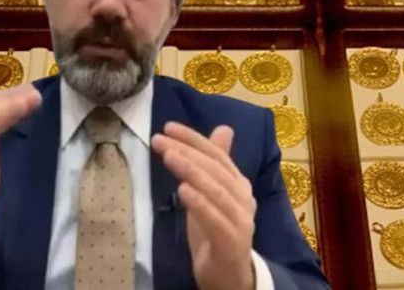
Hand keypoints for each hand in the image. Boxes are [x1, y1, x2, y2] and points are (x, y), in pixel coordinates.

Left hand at [152, 123, 255, 289]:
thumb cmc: (217, 233)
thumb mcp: (212, 194)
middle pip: (215, 169)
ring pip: (216, 190)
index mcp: (238, 184)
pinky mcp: (232, 240)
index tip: (167, 127)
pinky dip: (200, 203)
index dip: (194, 139)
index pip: (217, 154)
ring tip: (169, 157)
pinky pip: (215, 218)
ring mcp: (240, 219)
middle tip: (160, 141)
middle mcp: (243, 197)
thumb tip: (223, 129)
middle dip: (186, 151)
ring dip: (191, 171)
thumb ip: (214, 165)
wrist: (230, 276)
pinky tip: (183, 190)